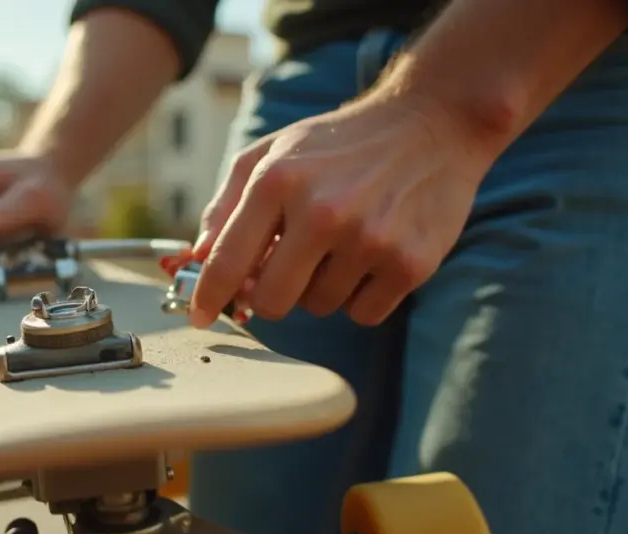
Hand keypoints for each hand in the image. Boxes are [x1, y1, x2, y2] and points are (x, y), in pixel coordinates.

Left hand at [190, 91, 498, 327]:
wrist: (430, 124)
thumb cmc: (338, 144)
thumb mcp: (271, 153)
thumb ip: (226, 205)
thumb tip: (197, 260)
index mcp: (278, 180)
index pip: (227, 261)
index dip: (208, 297)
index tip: (201, 315)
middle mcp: (322, 211)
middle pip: (272, 301)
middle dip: (271, 294)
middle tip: (287, 269)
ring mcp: (369, 239)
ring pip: (320, 307)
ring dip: (322, 286)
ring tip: (341, 242)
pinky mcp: (409, 263)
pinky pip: (363, 314)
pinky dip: (361, 296)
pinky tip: (372, 254)